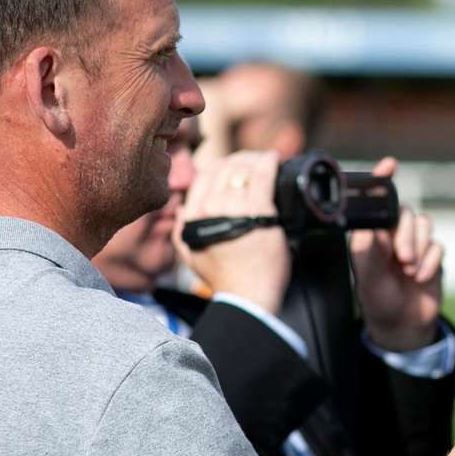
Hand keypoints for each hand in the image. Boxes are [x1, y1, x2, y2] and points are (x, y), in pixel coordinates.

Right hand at [175, 149, 288, 308]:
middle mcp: (211, 210)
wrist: (248, 297)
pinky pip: (262, 177)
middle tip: (252, 159)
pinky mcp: (260, 212)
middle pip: (223, 170)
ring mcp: (235, 209)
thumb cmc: (225, 278)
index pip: (203, 178)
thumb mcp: (191, 255)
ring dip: (254, 159)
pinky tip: (273, 158)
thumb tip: (180, 207)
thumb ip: (181, 230)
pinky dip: (268, 163)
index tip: (233, 166)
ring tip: (263, 159)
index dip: (219, 167)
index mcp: (193, 218)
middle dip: (238, 160)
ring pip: (242, 170)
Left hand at [350, 157, 443, 350]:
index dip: (383, 180)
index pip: (377, 201)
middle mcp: (392, 233)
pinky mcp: (431, 254)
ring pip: (424, 225)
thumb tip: (376, 226)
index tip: (390, 165)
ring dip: (419, 249)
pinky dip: (431, 262)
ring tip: (410, 271)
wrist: (403, 324)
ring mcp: (414, 242)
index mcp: (371, 234)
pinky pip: (438, 245)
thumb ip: (371, 250)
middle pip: (406, 213)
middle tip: (402, 259)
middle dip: (407, 235)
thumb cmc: (378, 299)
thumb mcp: (368, 276)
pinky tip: (420, 278)